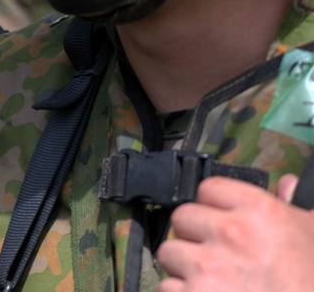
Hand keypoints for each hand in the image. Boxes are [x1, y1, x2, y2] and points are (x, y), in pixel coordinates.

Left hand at [156, 175, 313, 291]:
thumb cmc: (313, 283)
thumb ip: (297, 207)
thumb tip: (287, 184)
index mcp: (259, 212)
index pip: (208, 188)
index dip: (213, 205)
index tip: (221, 218)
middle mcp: (230, 233)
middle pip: (182, 218)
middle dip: (194, 236)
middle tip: (215, 253)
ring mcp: (208, 266)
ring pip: (169, 251)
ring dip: (184, 266)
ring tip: (211, 279)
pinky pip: (166, 286)